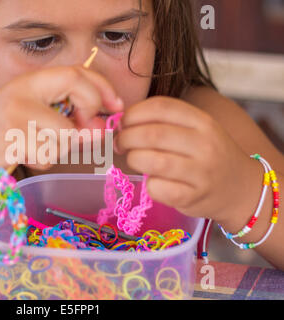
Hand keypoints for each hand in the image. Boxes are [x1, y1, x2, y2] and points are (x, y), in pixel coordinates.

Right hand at [0, 66, 123, 185]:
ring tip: (36, 147)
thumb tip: (103, 128)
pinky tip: (24, 156)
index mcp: (29, 81)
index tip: (115, 106)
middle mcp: (23, 93)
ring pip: (66, 135)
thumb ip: (67, 117)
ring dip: (60, 149)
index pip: (76, 73)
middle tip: (80, 132)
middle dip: (88, 118)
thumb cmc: (0, 132)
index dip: (102, 88)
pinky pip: (48, 156)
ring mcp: (15, 117)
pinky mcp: (11, 143)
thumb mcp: (33, 114)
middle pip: (78, 96)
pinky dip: (44, 162)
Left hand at [115, 96, 257, 221]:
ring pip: (153, 162)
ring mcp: (201, 172)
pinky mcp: (193, 197)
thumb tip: (120, 122)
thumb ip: (164, 122)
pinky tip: (152, 182)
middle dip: (126, 138)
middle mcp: (204, 144)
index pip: (160, 107)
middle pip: (152, 135)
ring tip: (133, 159)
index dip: (133, 113)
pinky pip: (158, 189)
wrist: (240, 188)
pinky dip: (148, 185)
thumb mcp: (195, 129)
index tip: (122, 122)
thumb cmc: (206, 155)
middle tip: (119, 143)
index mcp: (202, 121)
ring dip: (133, 159)